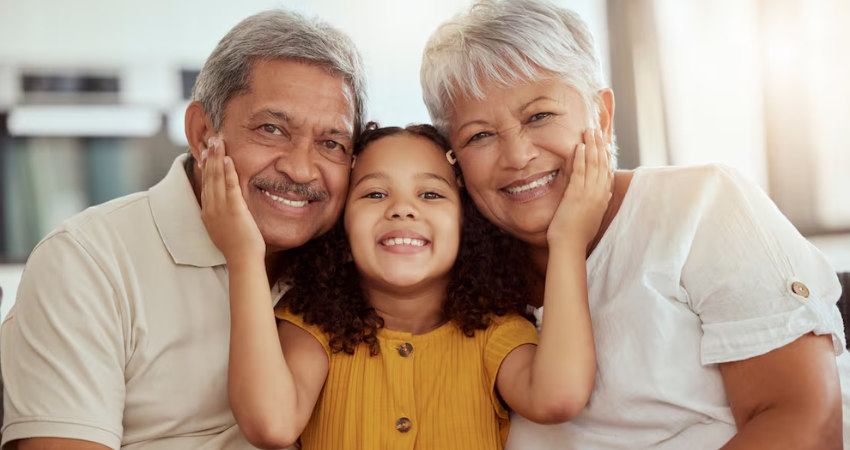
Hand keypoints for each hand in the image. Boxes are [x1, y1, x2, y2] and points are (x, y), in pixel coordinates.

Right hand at [199, 137, 265, 264]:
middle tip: (210, 140)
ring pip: (216, 177)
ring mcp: (220, 208)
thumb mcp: (225, 227)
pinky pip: (230, 185)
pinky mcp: (233, 208)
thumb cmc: (238, 246)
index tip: (206, 153)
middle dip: (209, 156)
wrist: (242, 259)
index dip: (205, 167)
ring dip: (217, 157)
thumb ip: (223, 214)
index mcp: (207, 212)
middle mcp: (211, 207)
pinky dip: (228, 171)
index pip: (205, 184)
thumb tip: (227, 205)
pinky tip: (228, 159)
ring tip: (217, 141)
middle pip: (208, 177)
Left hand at [547, 128, 612, 245]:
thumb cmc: (579, 234)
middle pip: (602, 164)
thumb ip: (601, 203)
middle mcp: (599, 194)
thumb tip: (608, 194)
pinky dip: (581, 158)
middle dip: (600, 145)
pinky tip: (580, 146)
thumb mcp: (594, 217)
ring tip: (589, 131)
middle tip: (596, 131)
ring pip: (593, 164)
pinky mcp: (576, 194)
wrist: (570, 245)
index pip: (608, 173)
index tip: (606, 144)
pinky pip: (580, 172)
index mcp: (603, 199)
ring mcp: (589, 193)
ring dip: (591, 146)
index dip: (607, 157)